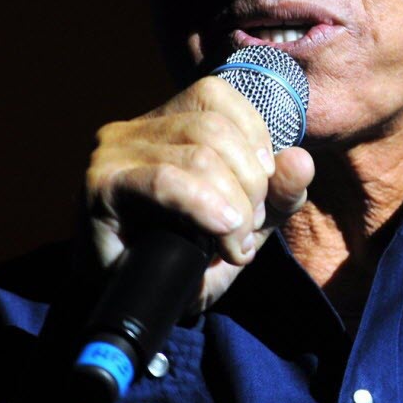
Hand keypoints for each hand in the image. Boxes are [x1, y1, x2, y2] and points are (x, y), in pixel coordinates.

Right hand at [83, 76, 314, 311]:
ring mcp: (116, 153)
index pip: (219, 97)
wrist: (139, 305)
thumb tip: (300, 159)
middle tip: (249, 229)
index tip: (265, 184)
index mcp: (168, 123)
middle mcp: (136, 128)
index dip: (254, 136)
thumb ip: (280, 192)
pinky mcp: (102, 185)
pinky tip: (222, 230)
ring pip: (198, 155)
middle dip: (250, 183)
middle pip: (215, 130)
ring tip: (235, 244)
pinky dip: (204, 205)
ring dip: (233, 205)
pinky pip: (166, 181)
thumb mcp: (249, 222)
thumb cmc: (190, 256)